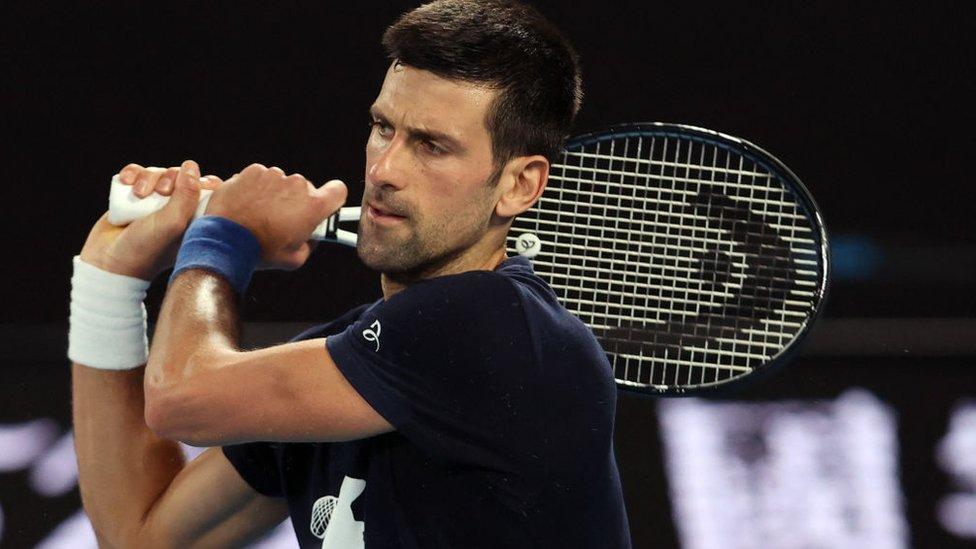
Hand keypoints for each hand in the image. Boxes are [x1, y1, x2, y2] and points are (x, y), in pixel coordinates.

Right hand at [79, 161, 222, 279]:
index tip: (196, 184)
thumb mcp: (173, 222)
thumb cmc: (146, 247)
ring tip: (137, 193)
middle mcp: (176, 209)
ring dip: (146, 177)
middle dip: (169, 178)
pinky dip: (131, 174)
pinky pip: (136, 173)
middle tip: (161, 192)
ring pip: (157, 173)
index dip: (203, 181)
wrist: (108, 262)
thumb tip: (191, 165)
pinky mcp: (132, 198)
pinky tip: (125, 182)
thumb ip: (187, 194)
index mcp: (194, 218)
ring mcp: (154, 203)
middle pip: (180, 176)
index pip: (209, 190)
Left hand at [204, 163, 346, 269]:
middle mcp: (297, 185)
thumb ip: (310, 244)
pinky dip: (257, 188)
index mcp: (313, 206)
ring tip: (260, 214)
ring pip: (282, 183)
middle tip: (282, 221)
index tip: (325, 207)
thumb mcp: (294, 259)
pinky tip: (248, 205)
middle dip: (297, 202)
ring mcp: (274, 176)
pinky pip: (262, 178)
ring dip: (276, 195)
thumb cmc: (259, 251)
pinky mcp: (254, 171)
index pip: (338, 191)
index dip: (332, 199)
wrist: (223, 239)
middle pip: (306, 189)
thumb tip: (310, 237)